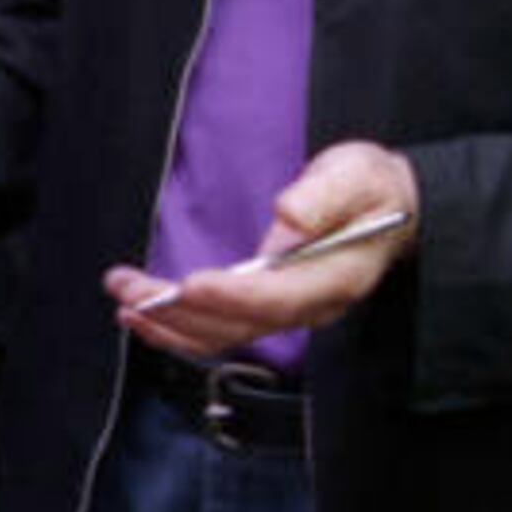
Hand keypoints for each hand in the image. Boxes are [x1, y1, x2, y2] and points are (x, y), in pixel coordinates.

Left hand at [111, 141, 418, 359]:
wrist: (387, 211)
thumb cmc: (370, 190)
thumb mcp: (355, 176)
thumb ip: (322, 197)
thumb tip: (285, 222)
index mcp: (335, 277)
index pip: (279, 297)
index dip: (233, 295)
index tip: (189, 285)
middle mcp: (309, 307)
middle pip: (239, 323)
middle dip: (178, 310)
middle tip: (127, 287)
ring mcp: (287, 313)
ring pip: (222, 335)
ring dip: (168, 324)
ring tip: (124, 302)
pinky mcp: (268, 309)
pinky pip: (220, 330)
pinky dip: (178, 328)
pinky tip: (144, 316)